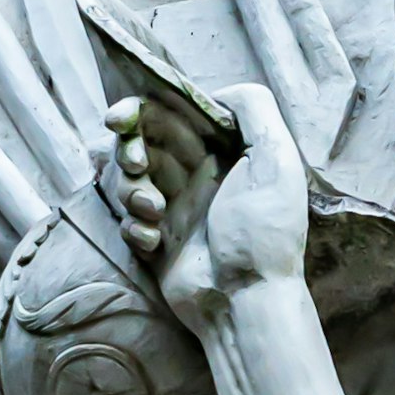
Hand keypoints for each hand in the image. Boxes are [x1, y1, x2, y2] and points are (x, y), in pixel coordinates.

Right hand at [108, 72, 307, 329]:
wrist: (247, 301)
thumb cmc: (263, 232)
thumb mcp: (276, 159)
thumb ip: (254, 109)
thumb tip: (218, 94)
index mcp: (224, 153)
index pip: (173, 116)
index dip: (140, 111)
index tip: (119, 119)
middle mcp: (199, 177)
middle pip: (144, 143)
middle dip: (129, 149)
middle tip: (135, 165)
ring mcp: (176, 210)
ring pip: (130, 180)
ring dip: (132, 190)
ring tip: (153, 211)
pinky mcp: (158, 243)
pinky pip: (128, 222)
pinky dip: (134, 227)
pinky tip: (153, 242)